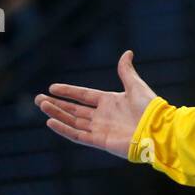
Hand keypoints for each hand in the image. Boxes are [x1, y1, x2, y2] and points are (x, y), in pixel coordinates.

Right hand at [34, 50, 157, 159]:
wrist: (157, 129)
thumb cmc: (150, 108)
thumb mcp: (136, 86)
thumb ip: (126, 71)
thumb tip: (127, 52)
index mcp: (110, 102)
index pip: (84, 96)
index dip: (68, 92)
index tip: (52, 87)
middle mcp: (103, 116)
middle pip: (75, 110)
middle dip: (56, 104)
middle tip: (37, 99)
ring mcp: (100, 129)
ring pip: (73, 121)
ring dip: (57, 114)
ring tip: (42, 105)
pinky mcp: (100, 141)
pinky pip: (78, 135)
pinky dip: (64, 129)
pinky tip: (50, 121)